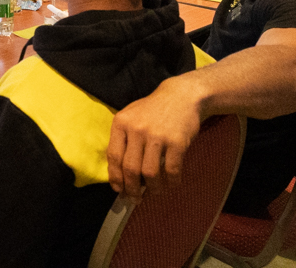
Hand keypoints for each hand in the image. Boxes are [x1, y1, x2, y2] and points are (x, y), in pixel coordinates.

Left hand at [107, 77, 201, 197]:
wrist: (182, 96)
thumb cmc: (153, 109)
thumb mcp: (131, 116)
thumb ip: (123, 139)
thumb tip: (118, 172)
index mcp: (121, 123)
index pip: (113, 156)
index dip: (115, 177)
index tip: (118, 190)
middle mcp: (137, 129)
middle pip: (130, 169)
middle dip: (131, 189)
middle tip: (135, 198)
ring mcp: (157, 136)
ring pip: (150, 173)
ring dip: (153, 188)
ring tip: (155, 192)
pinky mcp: (177, 142)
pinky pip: (171, 170)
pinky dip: (171, 182)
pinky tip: (172, 184)